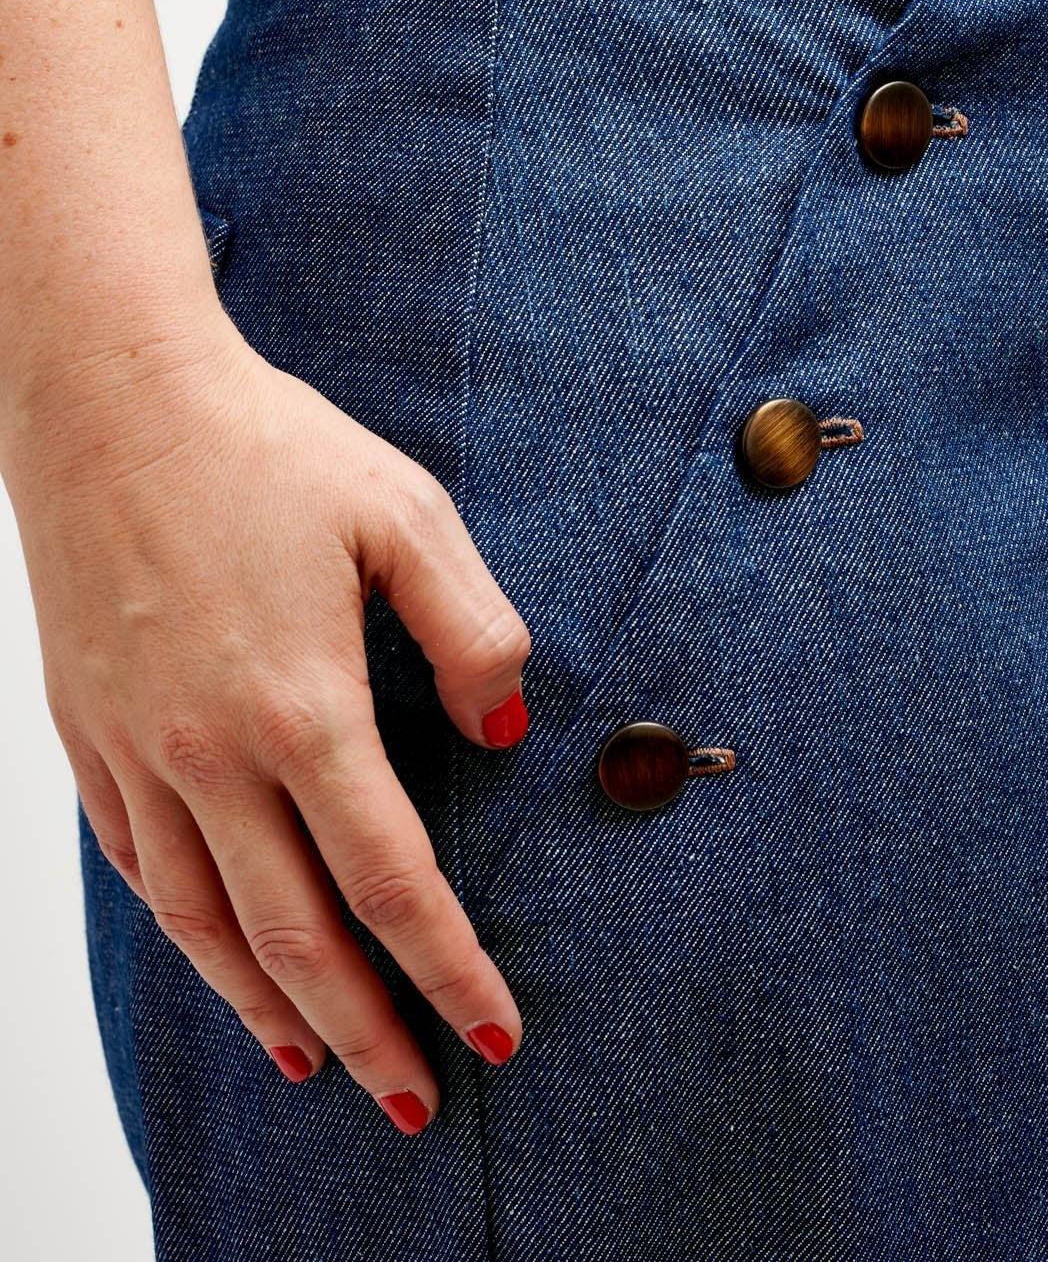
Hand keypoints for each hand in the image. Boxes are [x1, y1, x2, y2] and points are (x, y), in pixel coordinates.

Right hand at [3, 311, 529, 1136]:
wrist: (113, 402)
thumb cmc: (265, 446)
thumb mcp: (404, 512)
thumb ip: (472, 629)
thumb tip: (506, 729)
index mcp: (302, 704)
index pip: (390, 879)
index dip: (448, 966)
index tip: (493, 1028)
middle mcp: (210, 751)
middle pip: (296, 934)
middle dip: (366, 1028)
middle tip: (418, 1095)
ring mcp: (138, 751)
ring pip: (208, 924)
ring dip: (269, 1008)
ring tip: (320, 1064)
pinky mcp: (91, 735)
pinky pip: (139, 868)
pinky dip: (187, 937)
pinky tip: (220, 961)